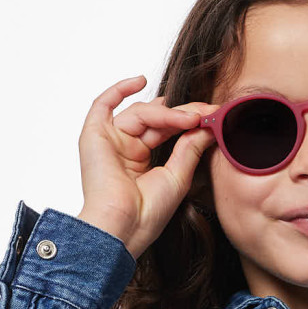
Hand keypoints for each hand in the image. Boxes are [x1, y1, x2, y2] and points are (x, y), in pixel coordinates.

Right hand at [76, 75, 218, 259]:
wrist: (124, 227)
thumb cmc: (147, 213)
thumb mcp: (178, 175)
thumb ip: (190, 147)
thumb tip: (208, 125)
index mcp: (142, 161)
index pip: (168, 131)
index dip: (189, 121)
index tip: (213, 117)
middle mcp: (125, 149)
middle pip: (155, 119)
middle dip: (182, 114)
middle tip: (206, 112)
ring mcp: (109, 141)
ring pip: (140, 113)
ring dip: (167, 113)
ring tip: (189, 118)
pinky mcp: (94, 136)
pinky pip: (103, 104)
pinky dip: (119, 89)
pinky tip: (141, 81)